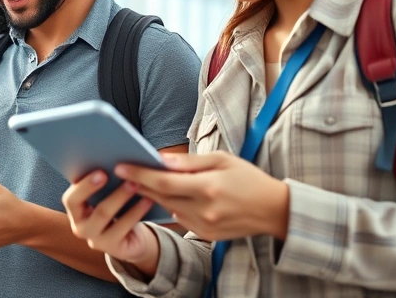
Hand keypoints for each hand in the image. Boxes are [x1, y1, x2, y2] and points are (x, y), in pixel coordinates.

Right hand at [61, 170, 159, 274]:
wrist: (130, 240)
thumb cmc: (116, 210)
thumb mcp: (104, 198)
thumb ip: (101, 184)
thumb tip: (112, 162)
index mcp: (75, 211)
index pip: (71, 199)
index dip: (84, 186)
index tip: (102, 172)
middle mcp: (80, 228)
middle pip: (94, 209)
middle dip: (112, 192)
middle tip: (125, 177)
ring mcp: (95, 240)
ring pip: (107, 216)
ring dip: (122, 198)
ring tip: (136, 184)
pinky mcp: (112, 248)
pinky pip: (124, 228)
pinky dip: (136, 211)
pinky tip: (147, 200)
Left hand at [119, 152, 289, 240]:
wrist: (274, 210)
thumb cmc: (248, 178)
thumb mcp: (222, 160)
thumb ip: (189, 162)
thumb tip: (161, 159)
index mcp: (208, 187)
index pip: (164, 182)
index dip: (139, 174)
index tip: (121, 166)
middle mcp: (205, 210)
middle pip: (161, 196)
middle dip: (140, 184)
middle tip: (123, 172)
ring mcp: (205, 225)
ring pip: (168, 208)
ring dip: (153, 195)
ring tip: (139, 181)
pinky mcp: (206, 235)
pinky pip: (180, 218)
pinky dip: (172, 206)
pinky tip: (169, 196)